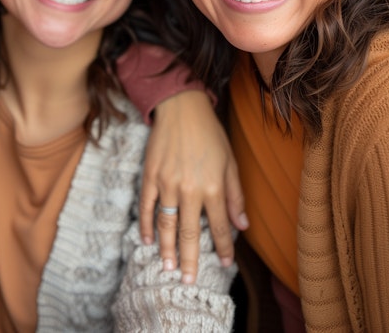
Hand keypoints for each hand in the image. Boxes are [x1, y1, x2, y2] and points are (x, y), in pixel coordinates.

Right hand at [139, 90, 247, 282]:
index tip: (224, 264)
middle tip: (187, 281)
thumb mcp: (230, 162)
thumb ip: (235, 195)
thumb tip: (242, 226)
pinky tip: (147, 240)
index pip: (219, 227)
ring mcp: (167, 183)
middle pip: (190, 233)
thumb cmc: (210, 134)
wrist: (181, 107)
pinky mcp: (150, 175)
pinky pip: (146, 206)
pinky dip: (146, 225)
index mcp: (213, 187)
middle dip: (190, 260)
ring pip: (166, 224)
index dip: (223, 248)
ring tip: (167, 268)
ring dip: (167, 249)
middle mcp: (190, 189)